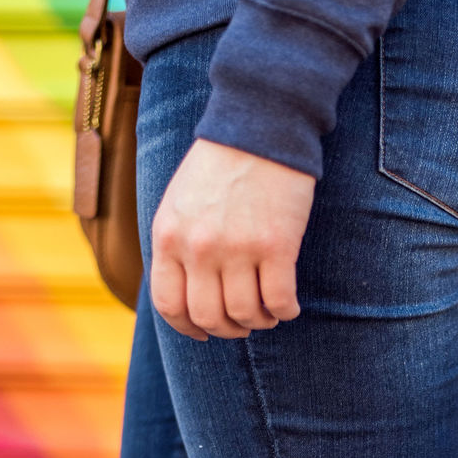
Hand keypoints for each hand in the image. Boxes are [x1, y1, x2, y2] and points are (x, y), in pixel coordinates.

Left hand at [150, 139, 315, 340]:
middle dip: (228, 329)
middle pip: (208, 316)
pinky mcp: (276, 246)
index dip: (188, 327)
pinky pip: (279, 301)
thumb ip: (176, 244)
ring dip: (259, 322)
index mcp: (169, 237)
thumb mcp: (179, 202)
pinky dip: (285, 312)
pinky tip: (289, 306)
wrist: (260, 125)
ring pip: (245, 314)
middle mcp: (199, 247)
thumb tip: (184, 292)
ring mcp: (237, 248)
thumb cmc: (221, 164)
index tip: (204, 332)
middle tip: (243, 323)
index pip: (169, 304)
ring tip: (267, 313)